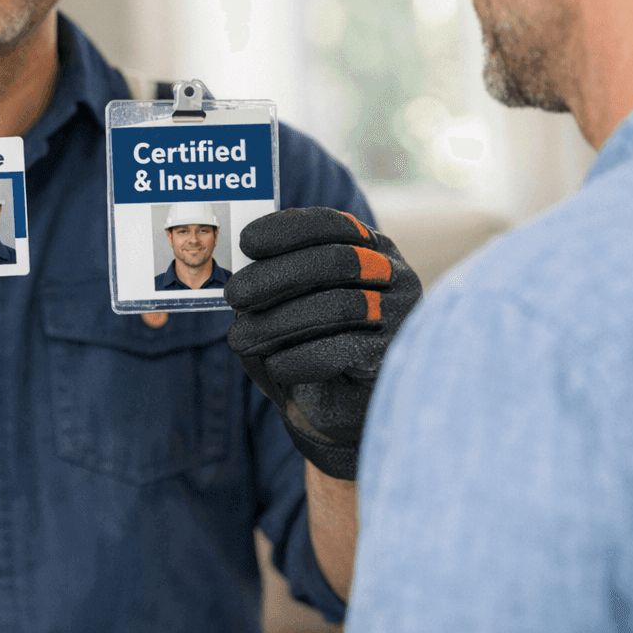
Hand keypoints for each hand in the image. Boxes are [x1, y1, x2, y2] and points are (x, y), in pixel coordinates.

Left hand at [225, 208, 420, 480]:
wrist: (334, 408)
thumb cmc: (306, 344)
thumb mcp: (285, 306)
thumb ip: (270, 285)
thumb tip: (243, 277)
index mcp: (370, 250)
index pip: (333, 225)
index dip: (288, 229)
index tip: (247, 243)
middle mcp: (393, 276)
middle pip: (336, 261)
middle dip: (276, 276)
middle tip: (233, 295)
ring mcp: (399, 317)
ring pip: (338, 306)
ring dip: (278, 323)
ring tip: (240, 340)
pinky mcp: (391, 359)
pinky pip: (340, 351)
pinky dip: (297, 359)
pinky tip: (275, 367)